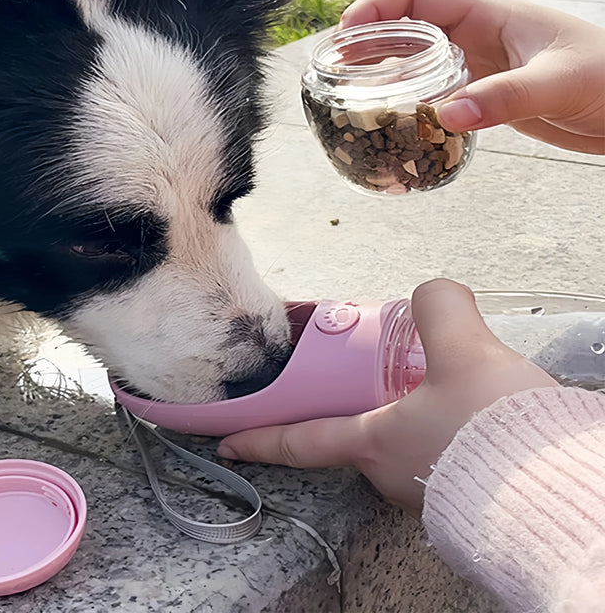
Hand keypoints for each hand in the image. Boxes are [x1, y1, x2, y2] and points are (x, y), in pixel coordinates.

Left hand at [217, 279, 557, 516]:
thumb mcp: (464, 352)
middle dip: (354, 405)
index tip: (227, 443)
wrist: (558, 491)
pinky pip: (438, 453)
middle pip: (356, 432)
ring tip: (442, 385)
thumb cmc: (497, 434)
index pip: (300, 441)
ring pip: (402, 440)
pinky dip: (441, 429)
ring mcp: (426, 490)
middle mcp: (391, 473)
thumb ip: (439, 307)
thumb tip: (434, 293)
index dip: (261, 439)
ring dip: (408, 414)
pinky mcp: (464, 493)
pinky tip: (472, 411)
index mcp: (373, 443)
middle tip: (370, 378)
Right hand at [338, 0, 604, 154]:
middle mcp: (478, 38)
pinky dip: (409, 104)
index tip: (346, 32)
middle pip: (407, 28)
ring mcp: (479, 68)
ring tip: (350, 96)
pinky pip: (434, 94)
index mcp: (491, 16)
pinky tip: (395, 122)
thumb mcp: (558, 82)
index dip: (377, 7)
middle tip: (334, 69)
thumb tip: (447, 115)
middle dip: (367, 43)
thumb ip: (504, 97)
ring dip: (383, 75)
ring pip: (416, 63)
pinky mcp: (484, 97)